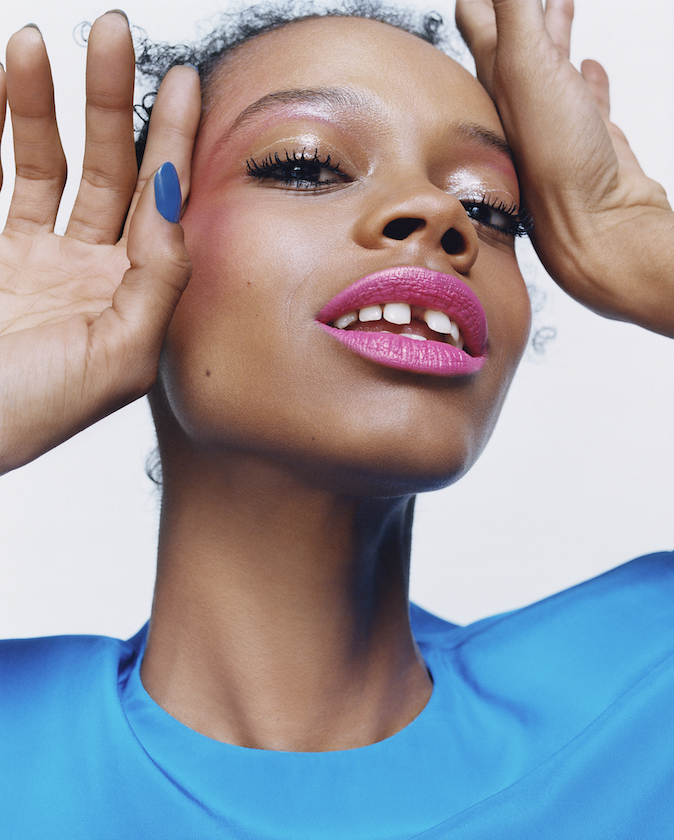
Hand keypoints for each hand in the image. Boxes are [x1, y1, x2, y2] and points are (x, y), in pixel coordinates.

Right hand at [0, 12, 200, 473]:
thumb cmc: (31, 414)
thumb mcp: (119, 360)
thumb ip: (159, 285)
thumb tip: (178, 209)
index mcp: (132, 298)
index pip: (162, 205)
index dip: (176, 142)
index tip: (186, 81)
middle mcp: (92, 274)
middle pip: (111, 171)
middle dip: (113, 102)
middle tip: (115, 34)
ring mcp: (38, 260)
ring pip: (49, 164)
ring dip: (44, 103)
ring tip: (37, 42)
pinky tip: (2, 82)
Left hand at [456, 0, 673, 336]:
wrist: (600, 231)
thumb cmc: (558, 164)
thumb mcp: (527, 66)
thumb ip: (513, 11)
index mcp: (498, 83)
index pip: (479, 20)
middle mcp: (520, 102)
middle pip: (515, 37)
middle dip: (519, 3)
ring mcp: (556, 123)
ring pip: (552, 65)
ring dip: (555, 31)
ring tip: (562, 4)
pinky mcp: (591, 141)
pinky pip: (587, 100)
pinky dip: (588, 79)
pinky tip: (591, 69)